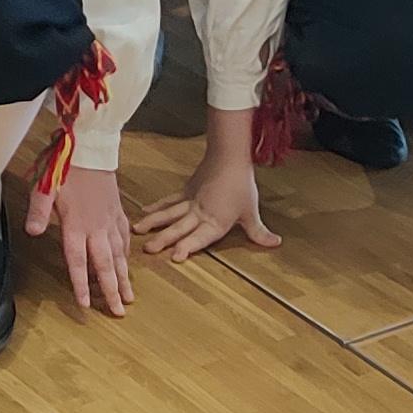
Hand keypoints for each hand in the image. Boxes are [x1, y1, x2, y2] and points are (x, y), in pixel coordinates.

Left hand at [27, 161, 134, 316]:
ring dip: (124, 277)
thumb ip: (39, 211)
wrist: (90, 146)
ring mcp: (109, 219)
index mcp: (77, 225)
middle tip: (120, 312)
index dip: (81, 284)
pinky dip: (127, 252)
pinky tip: (128, 262)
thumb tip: (32, 232)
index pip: (78, 261)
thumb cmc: (65, 166)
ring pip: (119, 254)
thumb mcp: (45, 186)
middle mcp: (96, 227)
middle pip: (105, 265)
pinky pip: (124, 237)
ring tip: (130, 296)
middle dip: (112, 290)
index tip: (86, 305)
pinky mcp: (117, 209)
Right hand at [134, 135, 278, 262]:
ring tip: (137, 231)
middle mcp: (199, 213)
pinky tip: (145, 211)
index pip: (200, 237)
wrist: (229, 156)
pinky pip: (169, 201)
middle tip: (148, 249)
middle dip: (164, 239)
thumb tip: (275, 243)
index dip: (188, 246)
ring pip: (168, 214)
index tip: (175, 256)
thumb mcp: (251, 211)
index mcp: (215, 221)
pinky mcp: (186, 191)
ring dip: (153, 223)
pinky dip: (157, 206)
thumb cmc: (240, 184)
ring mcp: (190, 201)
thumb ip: (259, 232)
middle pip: (179, 228)